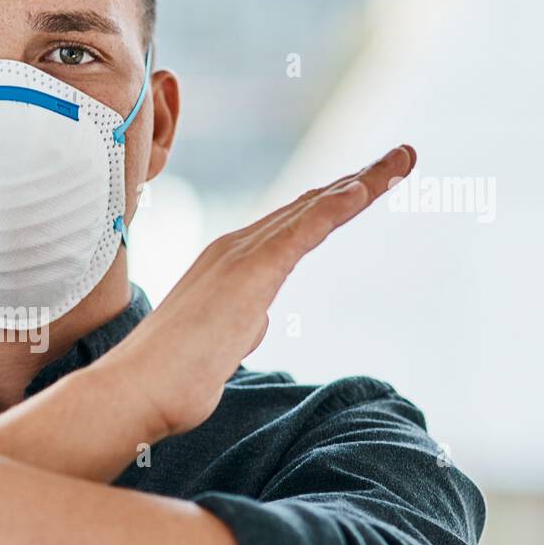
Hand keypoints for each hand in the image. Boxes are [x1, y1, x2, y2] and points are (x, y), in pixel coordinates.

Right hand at [104, 144, 416, 440]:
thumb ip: (241, 324)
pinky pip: (303, 231)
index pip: (292, 225)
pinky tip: (364, 189)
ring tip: (403, 160)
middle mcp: (233, 249)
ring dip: (362, 181)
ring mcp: (241, 256)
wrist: (140, 387)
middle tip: (404, 157)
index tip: (367, 186)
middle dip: (359, 180)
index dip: (332, 202)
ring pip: (313, 209)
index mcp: (227, 264)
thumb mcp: (220, 344)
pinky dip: (336, 207)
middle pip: (308, 205)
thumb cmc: (173, 375)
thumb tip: (257, 318)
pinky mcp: (251, 272)